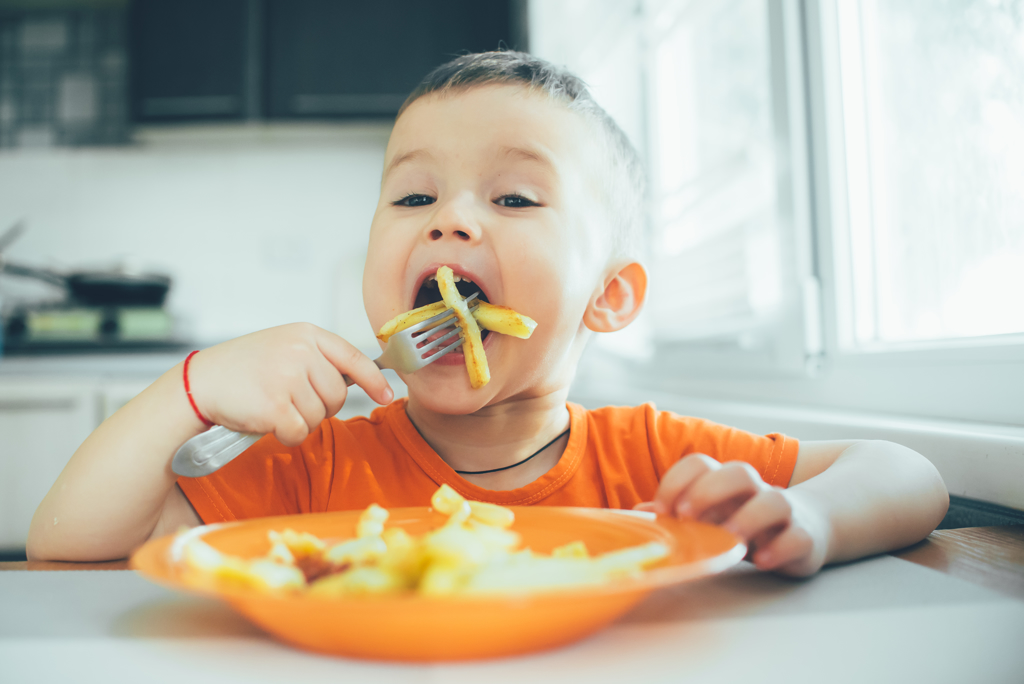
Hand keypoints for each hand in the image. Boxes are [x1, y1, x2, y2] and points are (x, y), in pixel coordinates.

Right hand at [187, 323, 392, 445]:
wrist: (200, 383)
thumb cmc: (242, 369)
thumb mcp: (284, 347)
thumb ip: (317, 358)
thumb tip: (358, 380)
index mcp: (306, 334)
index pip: (354, 357)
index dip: (374, 379)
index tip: (386, 394)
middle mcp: (300, 352)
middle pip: (338, 395)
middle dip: (320, 407)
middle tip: (291, 401)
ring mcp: (287, 377)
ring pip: (320, 417)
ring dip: (299, 421)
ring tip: (272, 406)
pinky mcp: (275, 405)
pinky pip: (299, 432)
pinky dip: (285, 435)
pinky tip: (266, 421)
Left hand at [636, 454, 830, 576]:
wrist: (808, 526)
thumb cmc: (744, 520)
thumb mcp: (711, 516)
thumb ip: (678, 511)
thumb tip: (640, 510)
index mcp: (724, 482)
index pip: (699, 464)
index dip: (677, 481)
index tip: (662, 510)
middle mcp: (754, 490)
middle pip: (738, 472)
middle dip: (708, 490)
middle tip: (685, 516)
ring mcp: (783, 512)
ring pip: (774, 500)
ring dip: (748, 518)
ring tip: (728, 538)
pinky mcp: (804, 537)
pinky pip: (797, 536)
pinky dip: (780, 547)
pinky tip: (762, 561)